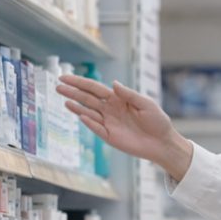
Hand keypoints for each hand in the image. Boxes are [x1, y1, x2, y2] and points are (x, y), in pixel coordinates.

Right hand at [57, 75, 193, 180]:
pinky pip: (96, 128)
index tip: (65, 77)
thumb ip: (129, 94)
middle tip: (58, 86)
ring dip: (76, 106)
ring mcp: (109, 123)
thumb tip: (113, 83)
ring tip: (63, 98)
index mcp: (118, 99)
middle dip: (73, 92)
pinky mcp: (110, 136)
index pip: (95, 88)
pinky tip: (81, 114)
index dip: (80, 82)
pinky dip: (89, 122)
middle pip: (88, 99)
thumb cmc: (157, 121)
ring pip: (88, 112)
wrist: (162, 142)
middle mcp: (110, 110)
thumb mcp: (146, 104)